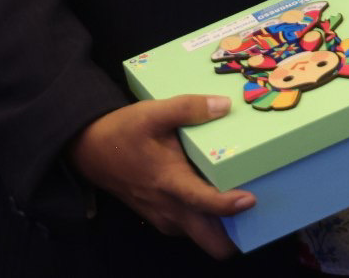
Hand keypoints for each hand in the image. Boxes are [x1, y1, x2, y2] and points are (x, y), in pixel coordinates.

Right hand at [68, 95, 254, 258]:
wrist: (90, 150)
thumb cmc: (123, 131)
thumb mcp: (154, 112)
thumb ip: (189, 107)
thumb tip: (224, 106)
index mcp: (169, 182)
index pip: (202, 203)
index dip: (228, 206)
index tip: (251, 200)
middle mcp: (168, 207)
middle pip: (208, 241)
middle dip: (234, 237)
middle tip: (258, 214)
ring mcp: (163, 215)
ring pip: (200, 236)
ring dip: (222, 229)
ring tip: (246, 205)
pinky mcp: (160, 215)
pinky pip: (189, 228)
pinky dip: (206, 222)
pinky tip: (218, 198)